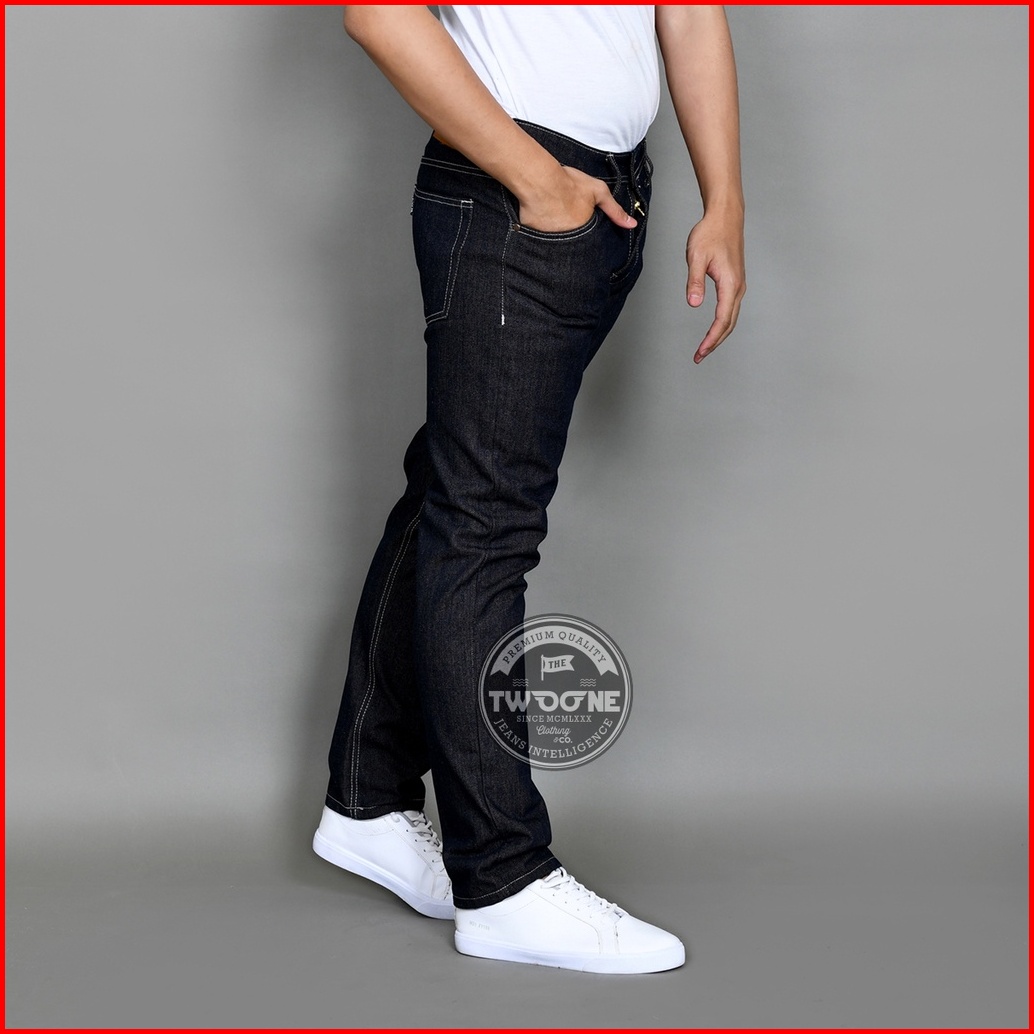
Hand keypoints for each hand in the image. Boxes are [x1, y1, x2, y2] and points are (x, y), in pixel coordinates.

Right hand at [517, 164, 636, 233]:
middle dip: (571, 233)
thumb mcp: (598, 192)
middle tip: (564, 215)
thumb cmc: (567, 183)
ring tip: (553, 217)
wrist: (539, 180)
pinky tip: (540, 221)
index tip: (580, 221)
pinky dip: (540, 233)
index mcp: (585, 230)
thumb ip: (615, 210)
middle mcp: (569, 240)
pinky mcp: (536, 238)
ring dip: (556, 234)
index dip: (586, 231)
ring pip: (556, 243)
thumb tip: (631, 224)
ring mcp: (552, 241)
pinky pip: (539, 240)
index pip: (590, 240)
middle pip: (573, 242)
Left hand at [685, 210, 745, 362]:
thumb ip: (694, 282)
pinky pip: (730, 309)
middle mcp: (738, 288)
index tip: (700, 352)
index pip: (722, 321)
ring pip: (731, 318)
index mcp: (730, 284)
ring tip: (704, 347)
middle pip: (729, 324)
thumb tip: (694, 304)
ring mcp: (738, 285)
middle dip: (714, 342)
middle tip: (699, 356)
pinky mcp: (735, 282)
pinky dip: (722, 323)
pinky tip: (713, 328)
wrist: (724, 217)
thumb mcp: (696, 257)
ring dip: (719, 334)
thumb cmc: (710, 234)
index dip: (711, 339)